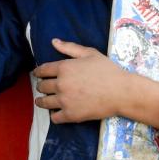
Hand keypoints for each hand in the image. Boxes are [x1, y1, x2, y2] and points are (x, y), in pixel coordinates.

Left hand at [33, 39, 158, 129]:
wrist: (121, 92)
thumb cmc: (108, 70)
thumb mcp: (90, 53)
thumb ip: (70, 47)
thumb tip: (53, 41)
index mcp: (64, 67)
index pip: (42, 70)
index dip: (38, 72)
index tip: (37, 74)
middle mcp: (61, 84)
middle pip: (42, 86)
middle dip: (41, 86)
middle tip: (42, 87)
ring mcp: (65, 100)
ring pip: (44, 102)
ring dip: (41, 101)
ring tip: (42, 101)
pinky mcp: (71, 115)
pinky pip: (54, 117)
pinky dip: (54, 115)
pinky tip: (56, 112)